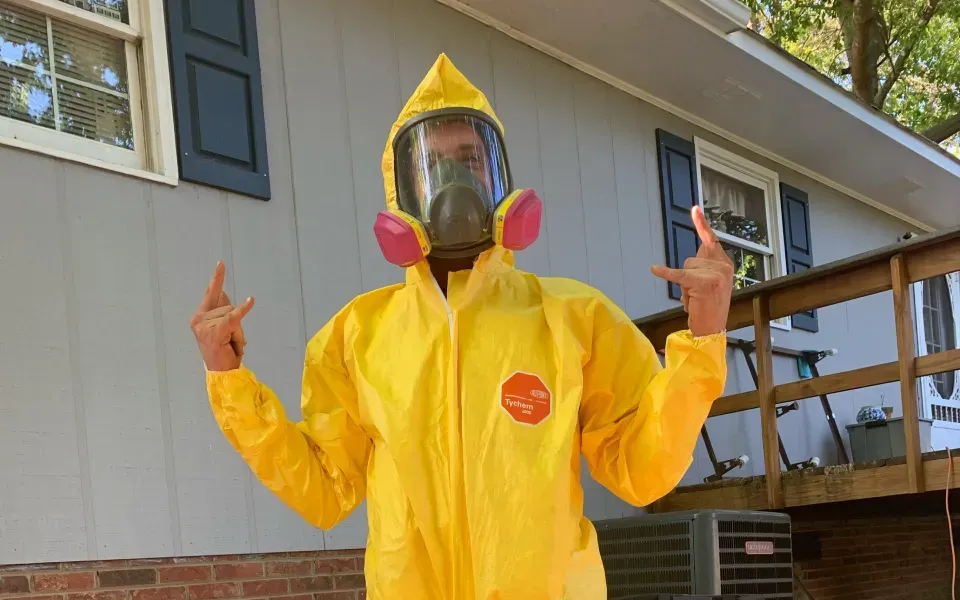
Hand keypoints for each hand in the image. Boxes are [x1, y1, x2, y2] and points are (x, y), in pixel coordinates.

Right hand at [190, 261, 254, 371]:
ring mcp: (205, 325)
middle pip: (228, 306)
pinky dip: (243, 310)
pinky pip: (233, 317)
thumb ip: (223, 310)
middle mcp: (198, 319)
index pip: (211, 293)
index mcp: (199, 316)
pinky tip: (251, 300)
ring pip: (233, 315)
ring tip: (231, 344)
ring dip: (238, 331)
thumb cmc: (223, 351)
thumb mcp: (223, 328)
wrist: (222, 373)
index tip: (221, 263)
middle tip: (230, 340)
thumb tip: (223, 292)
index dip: (217, 278)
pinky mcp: (216, 331)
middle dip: (236, 322)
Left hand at [650, 206, 733, 336]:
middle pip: (690, 259)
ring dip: (683, 285)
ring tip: (694, 298)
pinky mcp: (702, 283)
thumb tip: (697, 250)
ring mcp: (715, 274)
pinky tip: (654, 269)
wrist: (712, 330)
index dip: (701, 224)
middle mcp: (723, 267)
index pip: (710, 240)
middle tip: (696, 294)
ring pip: (684, 268)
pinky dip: (665, 272)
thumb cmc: (707, 308)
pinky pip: (678, 275)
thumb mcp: (709, 282)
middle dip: (686, 276)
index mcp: (725, 264)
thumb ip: (703, 264)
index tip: (694, 208)